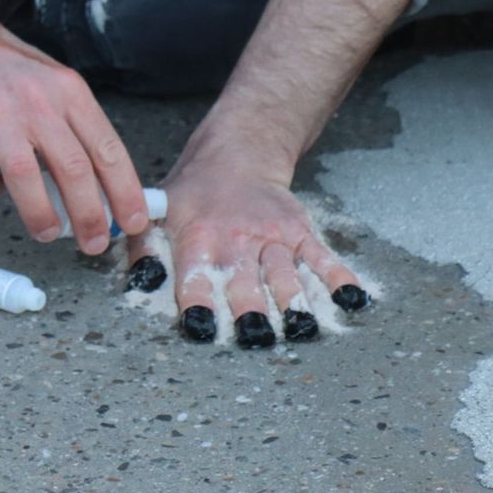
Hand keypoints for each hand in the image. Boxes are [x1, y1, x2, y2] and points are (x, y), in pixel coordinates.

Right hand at [0, 20, 148, 253]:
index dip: (124, 191)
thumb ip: (75, 130)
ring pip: (25, 174)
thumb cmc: (6, 71)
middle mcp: (36, 99)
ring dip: (40, 212)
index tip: (133, 222)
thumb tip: (102, 189)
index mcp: (69, 91)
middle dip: (90, 214)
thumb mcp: (54, 87)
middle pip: (73, 167)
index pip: (107, 149)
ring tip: (48, 233)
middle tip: (94, 242)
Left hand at [126, 145, 368, 346]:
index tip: (202, 325)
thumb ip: (143, 252)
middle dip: (250, 309)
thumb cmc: (191, 198)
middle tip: (254, 334)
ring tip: (301, 328)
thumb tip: (141, 285)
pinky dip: (338, 278)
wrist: (236, 157)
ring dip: (293, 302)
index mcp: (198, 238)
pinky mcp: (299, 232)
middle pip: (245, 281)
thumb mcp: (155, 216)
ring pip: (285, 274)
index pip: (195, 275)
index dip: (198, 300)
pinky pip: (322, 256)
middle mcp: (236, 239)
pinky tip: (350, 301)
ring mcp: (272, 236)